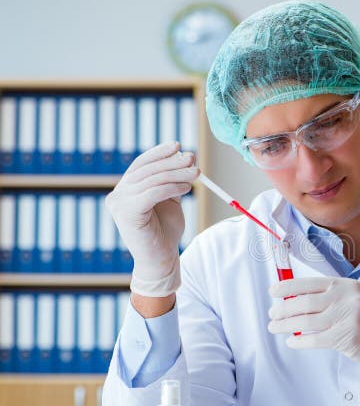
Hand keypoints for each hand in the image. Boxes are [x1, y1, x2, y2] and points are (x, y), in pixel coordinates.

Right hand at [105, 142, 198, 296]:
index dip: (159, 153)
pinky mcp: (126, 213)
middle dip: (172, 162)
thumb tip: (185, 155)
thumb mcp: (170, 200)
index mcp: (126, 189)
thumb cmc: (165, 231)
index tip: (177, 145)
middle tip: (192, 158)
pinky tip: (186, 188)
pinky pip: (152, 193)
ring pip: (152, 180)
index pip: (141, 164)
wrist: (161, 259)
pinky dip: (171, 187)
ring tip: (196, 173)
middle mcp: (118, 195)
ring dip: (177, 174)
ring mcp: (119, 203)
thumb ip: (173, 180)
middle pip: (147, 170)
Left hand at [268, 277, 359, 377]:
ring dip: (285, 325)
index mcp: (346, 285)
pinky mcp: (346, 338)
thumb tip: (294, 299)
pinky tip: (292, 341)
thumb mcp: (355, 298)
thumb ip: (329, 296)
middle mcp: (346, 298)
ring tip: (275, 327)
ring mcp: (347, 318)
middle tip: (272, 314)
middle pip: (304, 302)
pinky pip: (314, 340)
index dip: (287, 287)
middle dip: (283, 309)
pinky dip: (299, 341)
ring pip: (305, 321)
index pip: (310, 282)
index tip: (273, 291)